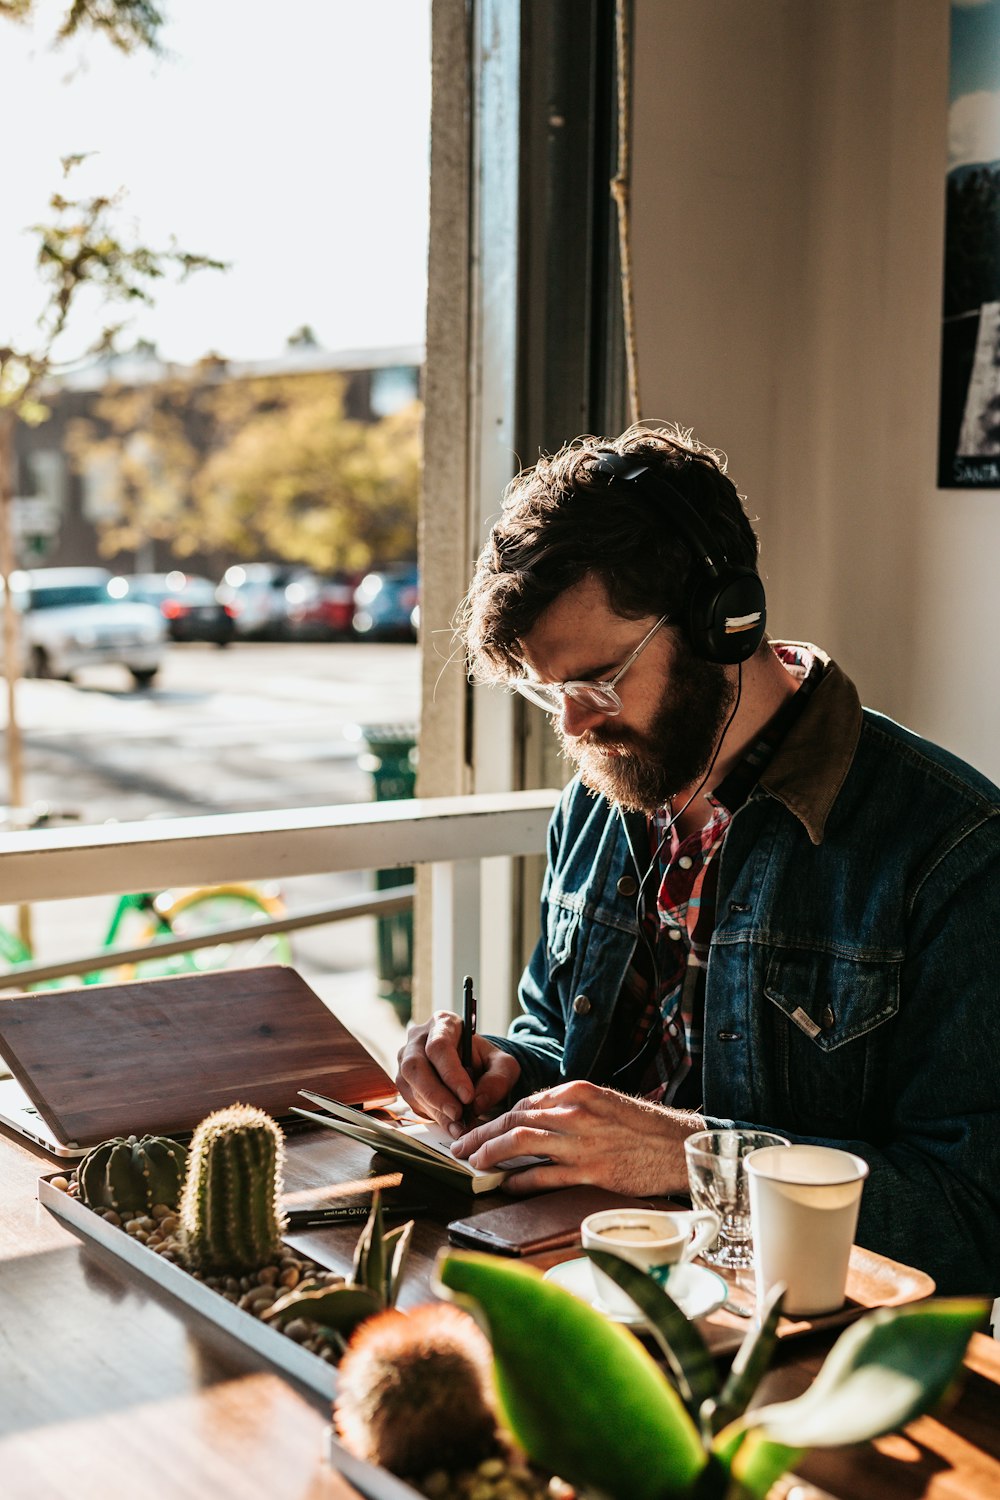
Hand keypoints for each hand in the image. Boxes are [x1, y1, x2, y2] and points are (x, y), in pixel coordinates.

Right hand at [396, 1009, 521, 1135]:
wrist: (474, 1068)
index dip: (451, 1073)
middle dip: (437, 1094)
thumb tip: (477, 1102)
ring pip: (410, 1085)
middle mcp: (418, 1038)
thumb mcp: (503, 1066)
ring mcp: (406, 1059)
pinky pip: (411, 1099)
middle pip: (415, 1066)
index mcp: (443, 1023)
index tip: (467, 1096)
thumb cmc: (486, 1061)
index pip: (439, 1046)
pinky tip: (450, 1122)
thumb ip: (498, 1080)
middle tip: (458, 1114)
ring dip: (434, 1108)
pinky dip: (431, 1114)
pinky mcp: (405, 1081)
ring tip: (458, 1124)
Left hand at [451, 1079, 703, 1194]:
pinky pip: (543, 1176)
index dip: (497, 1118)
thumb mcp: (605, 1103)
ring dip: (490, 1154)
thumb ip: (570, 1107)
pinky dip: (519, 1180)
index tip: (480, 1129)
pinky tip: (505, 1185)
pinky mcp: (590, 1172)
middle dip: (481, 1134)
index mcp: (578, 1091)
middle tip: (460, 1148)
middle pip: (513, 1119)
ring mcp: (581, 1142)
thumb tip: (534, 1120)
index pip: (524, 1102)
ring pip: (520, 1143)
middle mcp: (575, 1112)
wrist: (679, 1148)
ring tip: (473, 1165)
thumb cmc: (643, 1127)